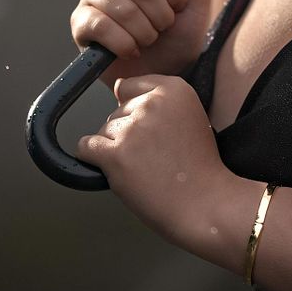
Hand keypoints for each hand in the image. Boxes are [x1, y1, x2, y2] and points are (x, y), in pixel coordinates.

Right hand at [70, 0, 213, 89]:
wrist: (164, 71)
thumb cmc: (179, 31)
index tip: (180, 6)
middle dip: (161, 14)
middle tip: (164, 26)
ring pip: (121, 7)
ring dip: (144, 31)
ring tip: (149, 39)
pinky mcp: (80, 20)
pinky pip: (100, 26)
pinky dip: (124, 43)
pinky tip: (132, 49)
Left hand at [75, 73, 227, 248]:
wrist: (205, 203)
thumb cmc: (200, 168)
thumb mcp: (191, 117)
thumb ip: (158, 101)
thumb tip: (117, 89)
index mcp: (175, 90)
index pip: (131, 87)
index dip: (137, 111)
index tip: (152, 131)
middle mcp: (152, 103)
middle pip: (118, 112)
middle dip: (129, 133)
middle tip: (155, 156)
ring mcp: (133, 129)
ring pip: (104, 131)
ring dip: (116, 150)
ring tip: (144, 168)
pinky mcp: (116, 154)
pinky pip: (86, 147)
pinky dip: (93, 159)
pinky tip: (114, 169)